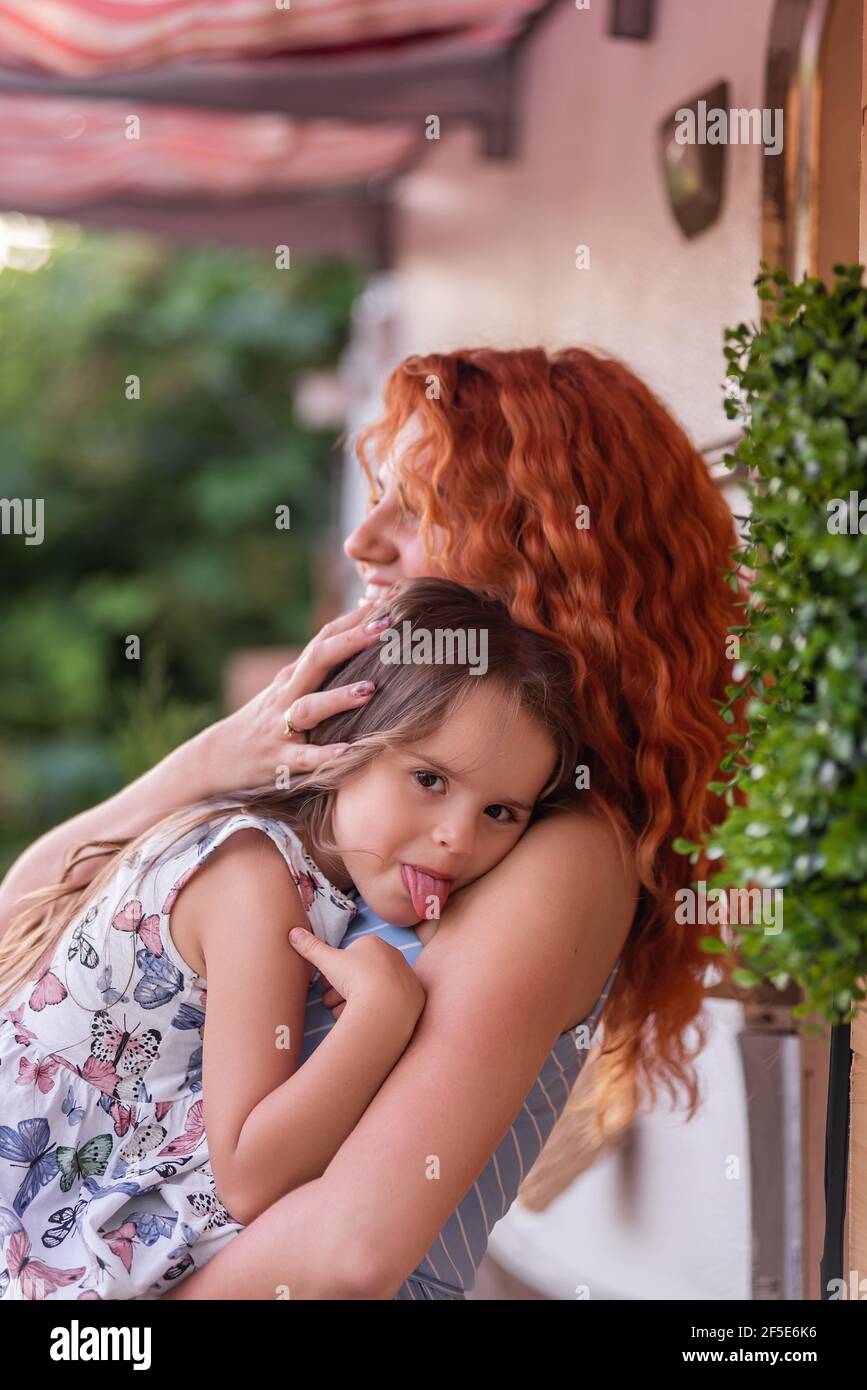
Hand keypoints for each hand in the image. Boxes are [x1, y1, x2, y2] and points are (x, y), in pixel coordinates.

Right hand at [198, 598, 389, 792]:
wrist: (219, 754)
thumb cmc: (266, 719)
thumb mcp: (288, 688)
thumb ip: (318, 668)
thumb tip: (357, 639)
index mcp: (294, 676)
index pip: (324, 638)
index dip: (354, 619)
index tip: (388, 601)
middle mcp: (287, 694)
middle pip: (317, 660)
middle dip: (350, 642)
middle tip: (385, 627)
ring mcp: (281, 726)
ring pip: (309, 707)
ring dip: (338, 698)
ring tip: (369, 689)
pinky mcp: (279, 758)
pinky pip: (304, 756)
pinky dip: (325, 755)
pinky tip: (347, 752)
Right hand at [289, 928, 425, 1035]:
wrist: (388, 1004)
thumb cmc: (357, 978)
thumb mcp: (328, 962)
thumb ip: (311, 947)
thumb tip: (293, 932)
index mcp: (374, 944)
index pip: (350, 956)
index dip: (335, 971)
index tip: (326, 984)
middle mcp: (393, 957)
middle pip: (361, 974)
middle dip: (343, 989)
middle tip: (329, 1002)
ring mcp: (405, 977)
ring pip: (375, 989)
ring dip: (355, 1002)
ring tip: (340, 1014)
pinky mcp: (414, 998)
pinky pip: (391, 1003)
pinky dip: (376, 1010)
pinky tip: (362, 1020)